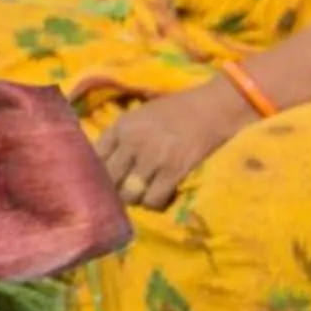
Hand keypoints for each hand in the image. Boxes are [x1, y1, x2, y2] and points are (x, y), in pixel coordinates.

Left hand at [95, 80, 256, 211]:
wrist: (214, 107)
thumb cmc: (178, 109)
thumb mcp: (140, 114)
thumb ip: (121, 135)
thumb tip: (101, 162)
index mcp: (122, 126)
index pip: (95, 158)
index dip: (96, 174)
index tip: (102, 182)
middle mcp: (132, 142)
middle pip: (109, 180)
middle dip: (114, 190)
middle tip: (124, 193)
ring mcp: (152, 158)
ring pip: (129, 194)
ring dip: (135, 198)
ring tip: (143, 194)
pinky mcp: (173, 171)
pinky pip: (153, 199)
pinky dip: (155, 203)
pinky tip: (160, 196)